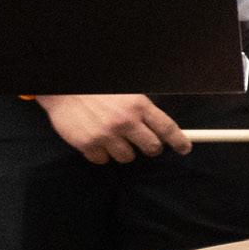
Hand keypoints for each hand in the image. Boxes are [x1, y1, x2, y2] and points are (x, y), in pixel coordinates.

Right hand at [34, 94, 188, 163]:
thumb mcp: (127, 94)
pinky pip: (103, 160)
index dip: (179, 141)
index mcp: (138, 105)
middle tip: (144, 143)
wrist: (64, 89)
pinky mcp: (88, 144)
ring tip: (113, 137)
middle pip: (152, 148)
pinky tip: (96, 140)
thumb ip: (143, 111)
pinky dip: (101, 153)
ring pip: (127, 157)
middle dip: (150, 148)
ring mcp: (106, 134)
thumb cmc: (99, 90)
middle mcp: (125, 121)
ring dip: (123, 151)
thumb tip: (161, 131)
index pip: (167, 128)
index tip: (184, 148)